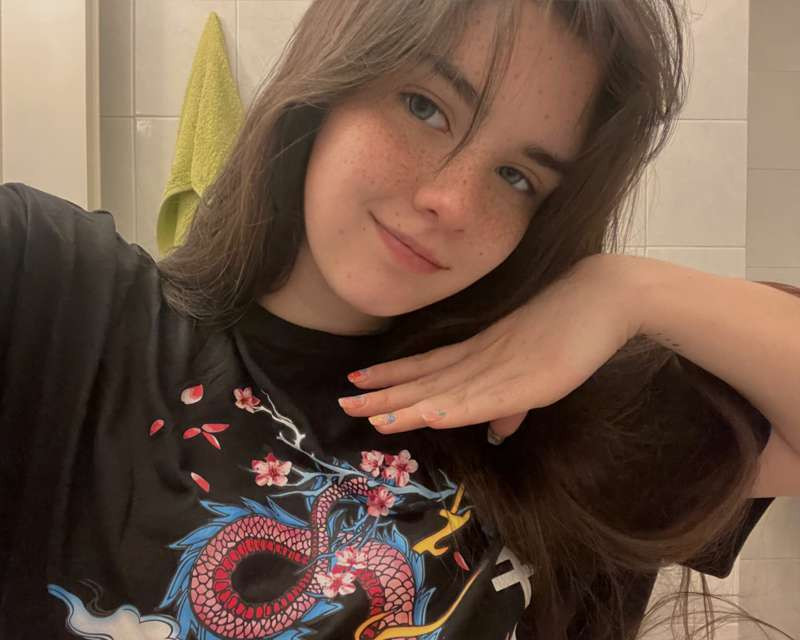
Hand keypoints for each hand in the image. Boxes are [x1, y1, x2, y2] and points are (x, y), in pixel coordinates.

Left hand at [337, 254, 643, 441]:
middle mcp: (482, 358)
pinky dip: (454, 408)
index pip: (427, 366)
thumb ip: (513, 406)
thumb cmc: (572, 327)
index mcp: (481, 352)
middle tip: (343, 402)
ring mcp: (502, 368)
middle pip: (425, 379)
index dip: (393, 376)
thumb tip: (495, 433)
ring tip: (369, 415)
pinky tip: (427, 415)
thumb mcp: (536, 375)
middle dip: (384, 394)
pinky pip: (483, 398)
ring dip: (406, 405)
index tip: (359, 380)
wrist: (605, 294)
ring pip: (444, 391)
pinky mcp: (527, 381)